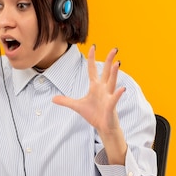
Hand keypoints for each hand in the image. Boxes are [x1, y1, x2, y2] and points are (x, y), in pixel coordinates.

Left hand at [52, 45, 126, 163]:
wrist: (103, 127)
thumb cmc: (94, 115)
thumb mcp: (77, 106)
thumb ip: (66, 101)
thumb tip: (53, 98)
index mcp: (95, 87)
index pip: (93, 70)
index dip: (92, 59)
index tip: (93, 47)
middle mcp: (103, 89)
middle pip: (107, 72)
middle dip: (109, 60)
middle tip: (114, 49)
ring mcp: (109, 96)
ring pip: (112, 82)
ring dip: (114, 73)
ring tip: (117, 63)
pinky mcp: (111, 106)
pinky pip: (115, 99)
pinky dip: (118, 94)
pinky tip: (122, 89)